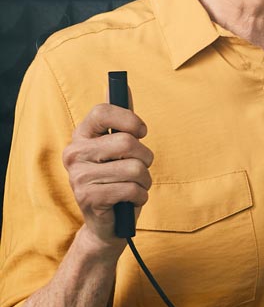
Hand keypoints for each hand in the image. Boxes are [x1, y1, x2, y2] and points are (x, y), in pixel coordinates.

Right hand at [62, 103, 152, 248]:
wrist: (107, 223)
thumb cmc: (117, 180)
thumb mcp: (119, 149)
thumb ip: (120, 119)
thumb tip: (119, 83)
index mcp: (81, 136)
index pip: (102, 112)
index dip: (130, 119)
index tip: (142, 132)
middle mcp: (74, 153)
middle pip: (127, 142)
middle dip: (145, 158)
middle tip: (140, 169)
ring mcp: (79, 176)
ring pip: (135, 169)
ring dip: (145, 181)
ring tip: (134, 187)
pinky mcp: (89, 197)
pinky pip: (133, 190)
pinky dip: (140, 196)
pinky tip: (130, 200)